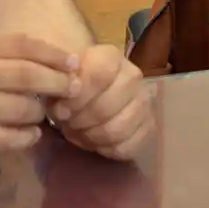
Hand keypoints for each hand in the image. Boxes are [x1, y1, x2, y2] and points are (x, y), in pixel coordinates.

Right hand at [0, 31, 78, 154]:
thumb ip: (5, 50)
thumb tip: (57, 59)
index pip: (22, 44)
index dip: (54, 53)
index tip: (74, 62)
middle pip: (28, 76)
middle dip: (57, 83)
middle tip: (72, 88)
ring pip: (22, 110)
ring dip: (40, 112)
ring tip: (41, 112)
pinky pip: (10, 139)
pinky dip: (28, 136)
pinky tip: (30, 132)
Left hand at [48, 44, 153, 159]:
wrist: (90, 94)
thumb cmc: (71, 86)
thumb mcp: (59, 78)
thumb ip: (61, 82)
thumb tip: (68, 94)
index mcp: (110, 57)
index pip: (99, 75)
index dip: (77, 98)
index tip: (59, 111)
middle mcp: (132, 76)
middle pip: (106, 107)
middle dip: (81, 122)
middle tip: (68, 124)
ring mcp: (143, 101)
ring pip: (118, 129)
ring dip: (93, 137)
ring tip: (81, 133)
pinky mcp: (149, 125)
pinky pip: (128, 147)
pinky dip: (107, 150)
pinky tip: (97, 142)